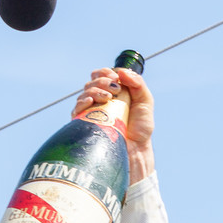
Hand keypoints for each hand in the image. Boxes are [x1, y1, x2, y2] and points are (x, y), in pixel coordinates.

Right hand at [73, 66, 154, 181]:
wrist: (136, 151)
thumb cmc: (140, 129)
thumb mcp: (145, 102)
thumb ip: (138, 84)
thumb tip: (121, 71)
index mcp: (112, 92)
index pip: (101, 75)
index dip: (105, 73)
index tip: (115, 78)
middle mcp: (100, 100)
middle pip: (92, 82)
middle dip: (102, 81)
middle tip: (115, 89)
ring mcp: (91, 111)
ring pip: (84, 93)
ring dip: (94, 90)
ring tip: (108, 97)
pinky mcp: (85, 123)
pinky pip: (77, 109)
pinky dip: (82, 102)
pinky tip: (90, 102)